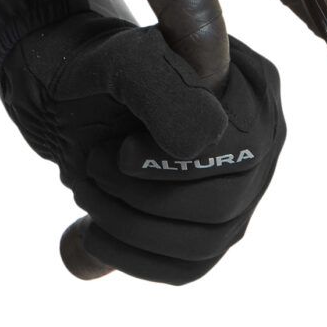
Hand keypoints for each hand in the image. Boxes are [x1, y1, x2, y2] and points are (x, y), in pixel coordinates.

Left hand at [0, 10, 284, 284]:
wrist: (65, 85)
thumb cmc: (96, 64)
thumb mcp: (121, 59)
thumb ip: (162, 85)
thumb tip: (196, 147)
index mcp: (256, 88)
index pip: (241, 153)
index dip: (177, 166)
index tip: (120, 154)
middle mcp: (261, 143)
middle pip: (223, 206)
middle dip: (143, 195)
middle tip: (92, 164)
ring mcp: (241, 190)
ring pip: (204, 244)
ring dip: (129, 225)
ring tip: (84, 187)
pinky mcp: (210, 228)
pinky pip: (186, 268)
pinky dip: (133, 259)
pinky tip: (91, 233)